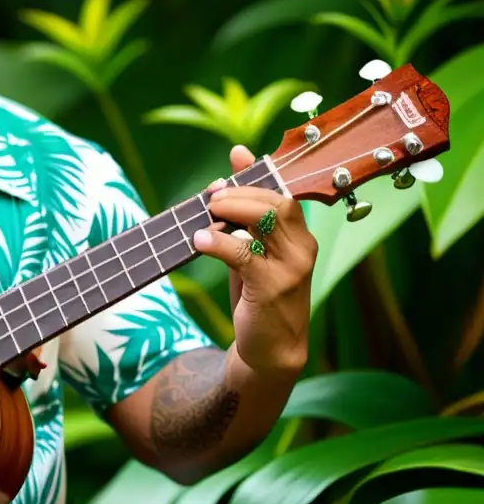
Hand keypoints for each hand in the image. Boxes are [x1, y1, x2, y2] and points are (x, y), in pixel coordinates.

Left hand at [193, 145, 317, 374]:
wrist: (272, 349)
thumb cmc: (259, 293)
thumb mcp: (252, 248)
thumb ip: (244, 209)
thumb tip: (237, 154)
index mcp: (300, 236)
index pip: (282, 194)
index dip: (253, 179)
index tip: (227, 172)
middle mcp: (303, 248)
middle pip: (277, 203)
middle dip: (241, 193)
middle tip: (212, 198)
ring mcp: (292, 268)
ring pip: (267, 221)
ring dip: (231, 211)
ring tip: (206, 213)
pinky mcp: (273, 288)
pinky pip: (246, 255)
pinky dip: (219, 243)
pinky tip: (200, 241)